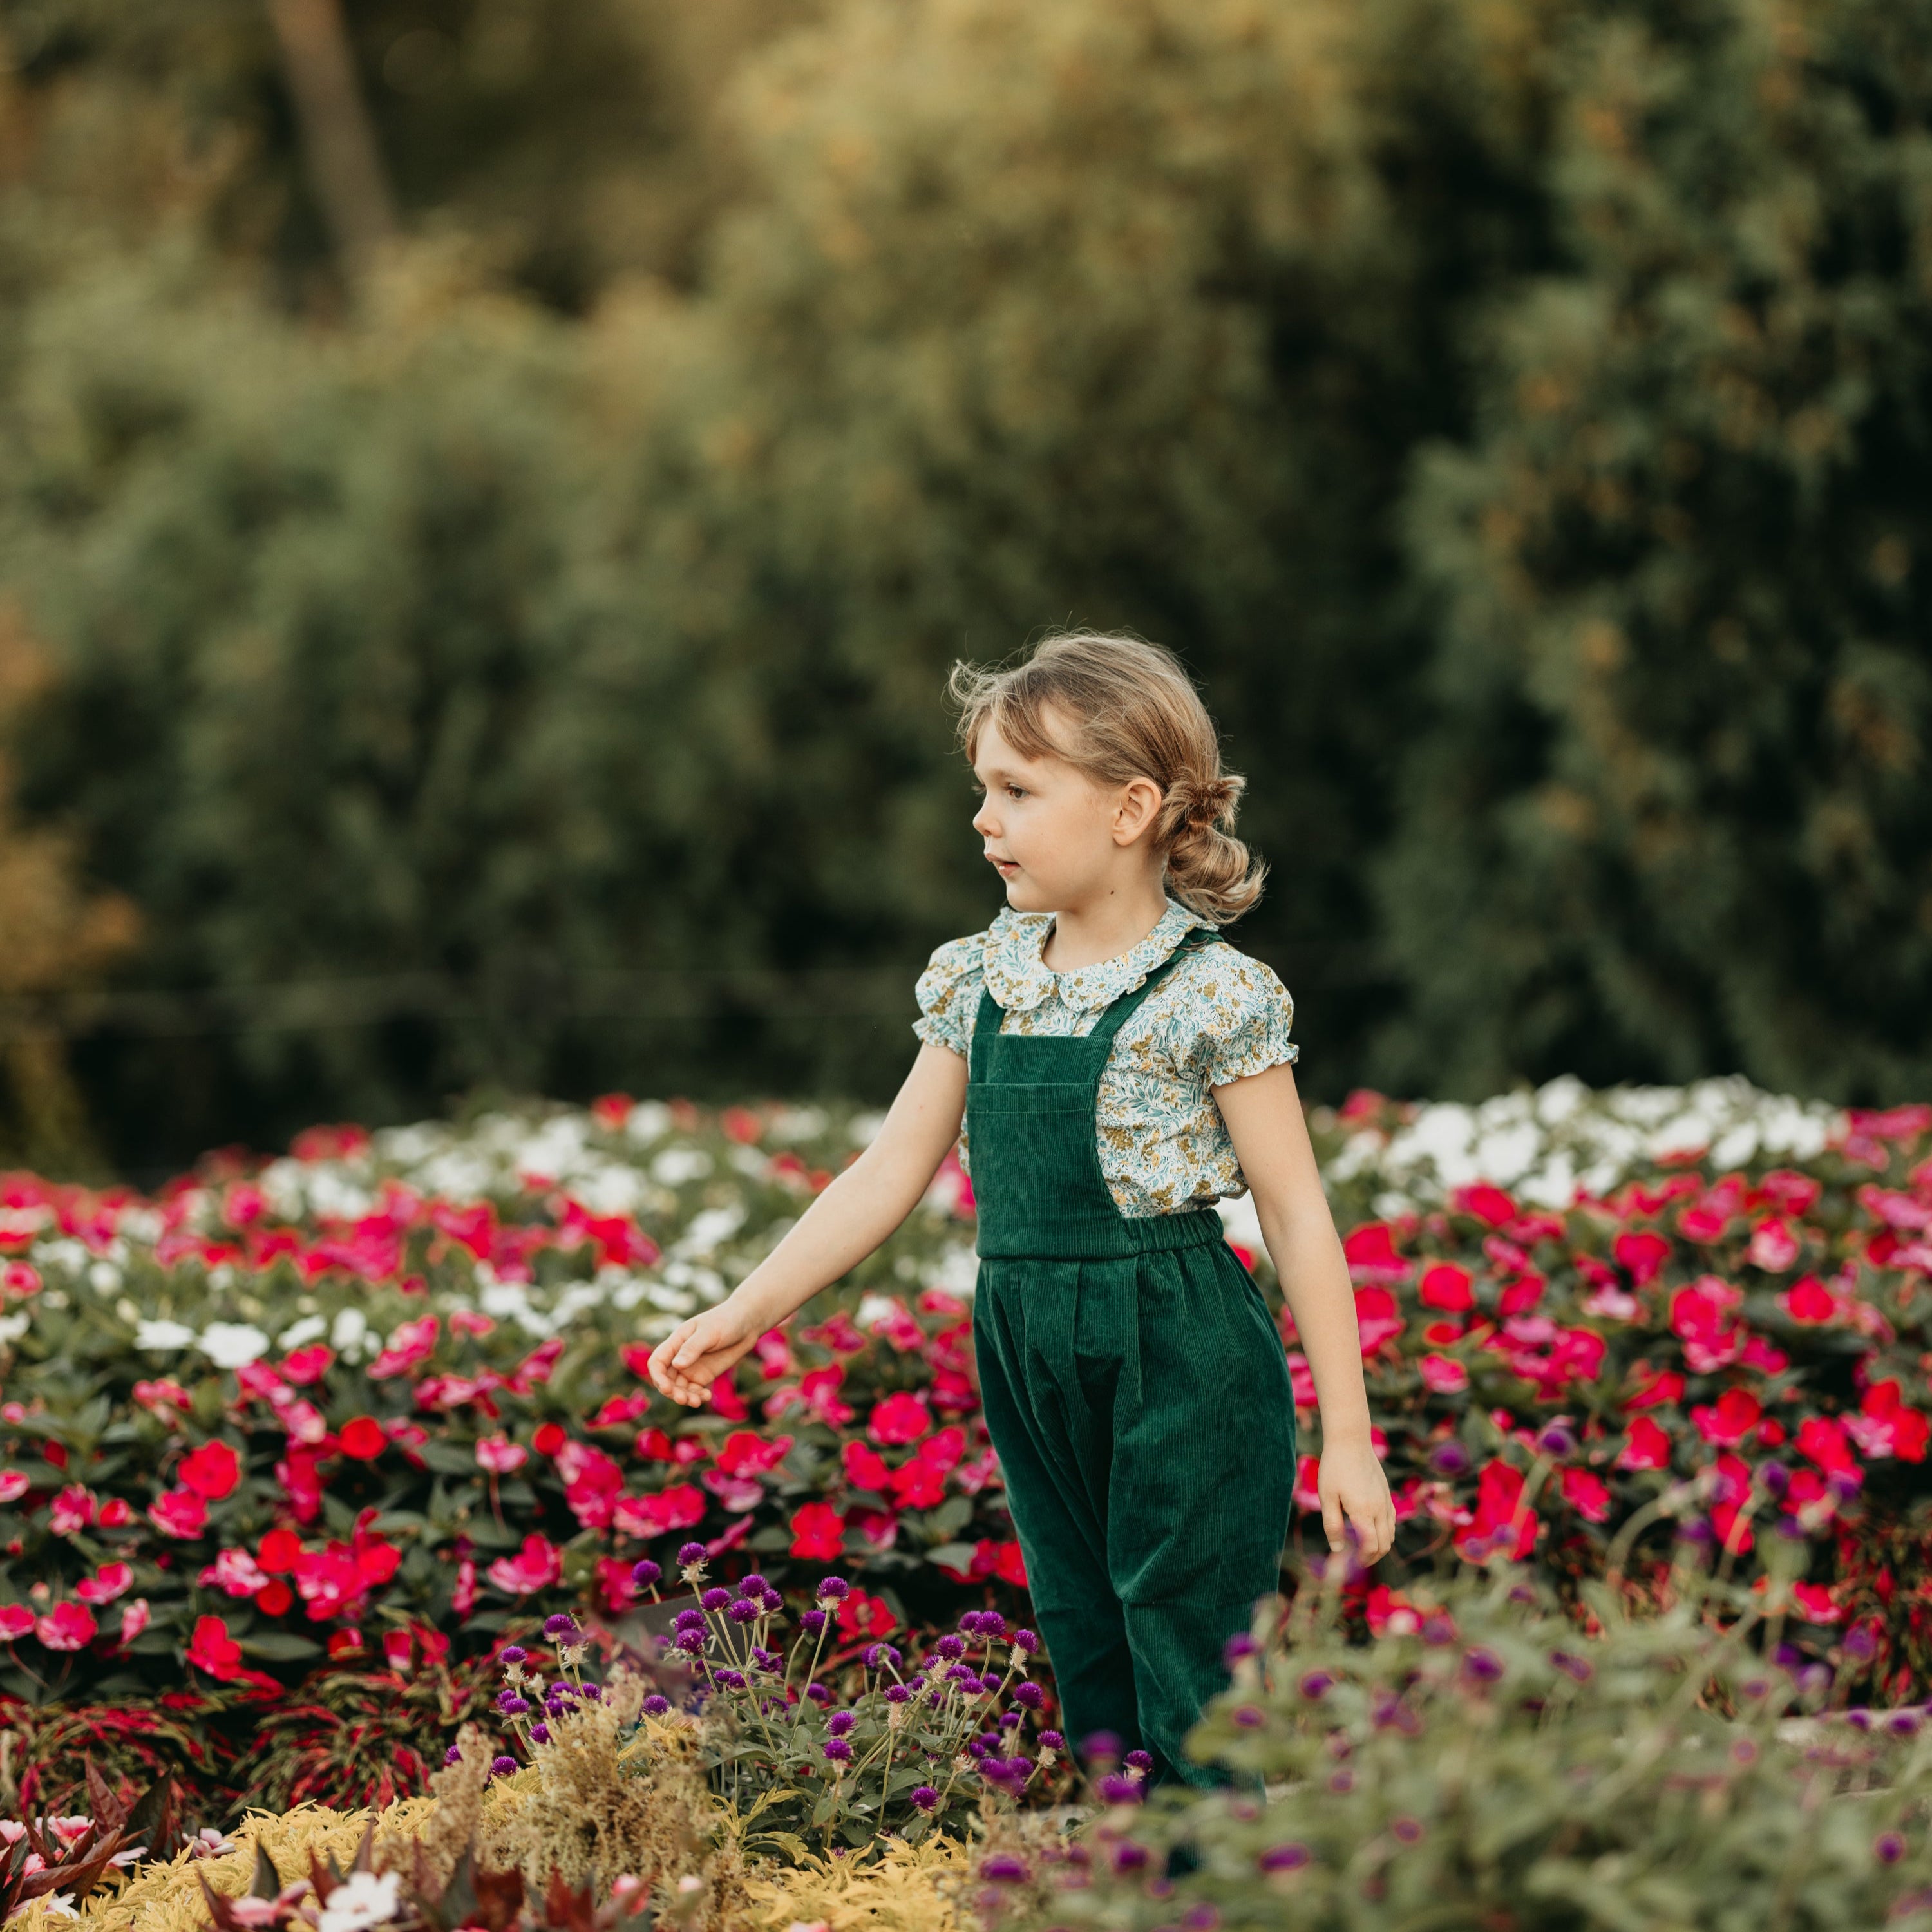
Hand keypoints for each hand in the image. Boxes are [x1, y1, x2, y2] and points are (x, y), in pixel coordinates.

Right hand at [647, 1304, 757, 1407]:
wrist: (747, 1324)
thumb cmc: (726, 1321)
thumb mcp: (709, 1332)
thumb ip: (692, 1348)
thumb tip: (676, 1365)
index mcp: (676, 1342)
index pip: (657, 1363)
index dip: (658, 1377)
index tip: (667, 1389)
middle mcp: (680, 1356)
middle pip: (666, 1379)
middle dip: (672, 1392)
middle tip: (684, 1399)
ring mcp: (691, 1367)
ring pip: (679, 1388)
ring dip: (684, 1397)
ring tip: (696, 1402)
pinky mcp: (704, 1375)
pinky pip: (694, 1390)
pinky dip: (698, 1396)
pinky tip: (706, 1397)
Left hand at [1317, 1437, 1394, 1565]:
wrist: (1350, 1441)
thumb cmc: (1334, 1468)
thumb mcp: (1327, 1497)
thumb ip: (1332, 1525)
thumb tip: (1338, 1549)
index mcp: (1364, 1511)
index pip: (1372, 1546)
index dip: (1364, 1558)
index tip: (1354, 1563)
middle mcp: (1380, 1508)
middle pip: (1385, 1544)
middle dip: (1373, 1556)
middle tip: (1359, 1560)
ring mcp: (1386, 1500)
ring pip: (1391, 1533)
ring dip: (1380, 1545)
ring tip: (1364, 1547)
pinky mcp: (1386, 1493)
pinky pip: (1391, 1520)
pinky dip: (1384, 1531)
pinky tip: (1370, 1528)